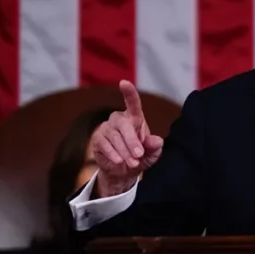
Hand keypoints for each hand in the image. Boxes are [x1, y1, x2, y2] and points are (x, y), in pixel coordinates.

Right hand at [91, 80, 163, 196]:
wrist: (124, 171)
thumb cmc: (140, 157)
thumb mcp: (152, 153)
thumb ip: (155, 146)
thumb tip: (157, 141)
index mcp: (135, 118)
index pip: (132, 103)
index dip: (129, 92)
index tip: (124, 82)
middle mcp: (119, 119)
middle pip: (124, 125)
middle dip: (132, 141)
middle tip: (139, 155)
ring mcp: (106, 128)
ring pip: (115, 137)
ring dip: (125, 151)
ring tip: (133, 163)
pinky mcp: (97, 138)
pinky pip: (105, 144)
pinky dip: (113, 154)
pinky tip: (119, 161)